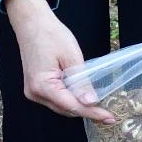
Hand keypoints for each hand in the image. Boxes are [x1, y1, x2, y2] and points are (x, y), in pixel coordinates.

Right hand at [4, 0, 111, 122]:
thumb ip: (81, 82)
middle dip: (87, 111)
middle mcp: (35, 93)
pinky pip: (56, 99)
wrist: (32, 23)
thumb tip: (91, 102)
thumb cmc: (50, 34)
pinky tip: (83, 97)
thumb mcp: (71, 57)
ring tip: (99, 108)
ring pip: (61, 106)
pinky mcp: (36, 88)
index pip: (72, 106)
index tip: (109, 117)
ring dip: (79, 106)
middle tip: (108, 115)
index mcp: (42, 86)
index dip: (92, 113)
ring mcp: (33, 92)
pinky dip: (70, 99)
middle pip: (66, 109)